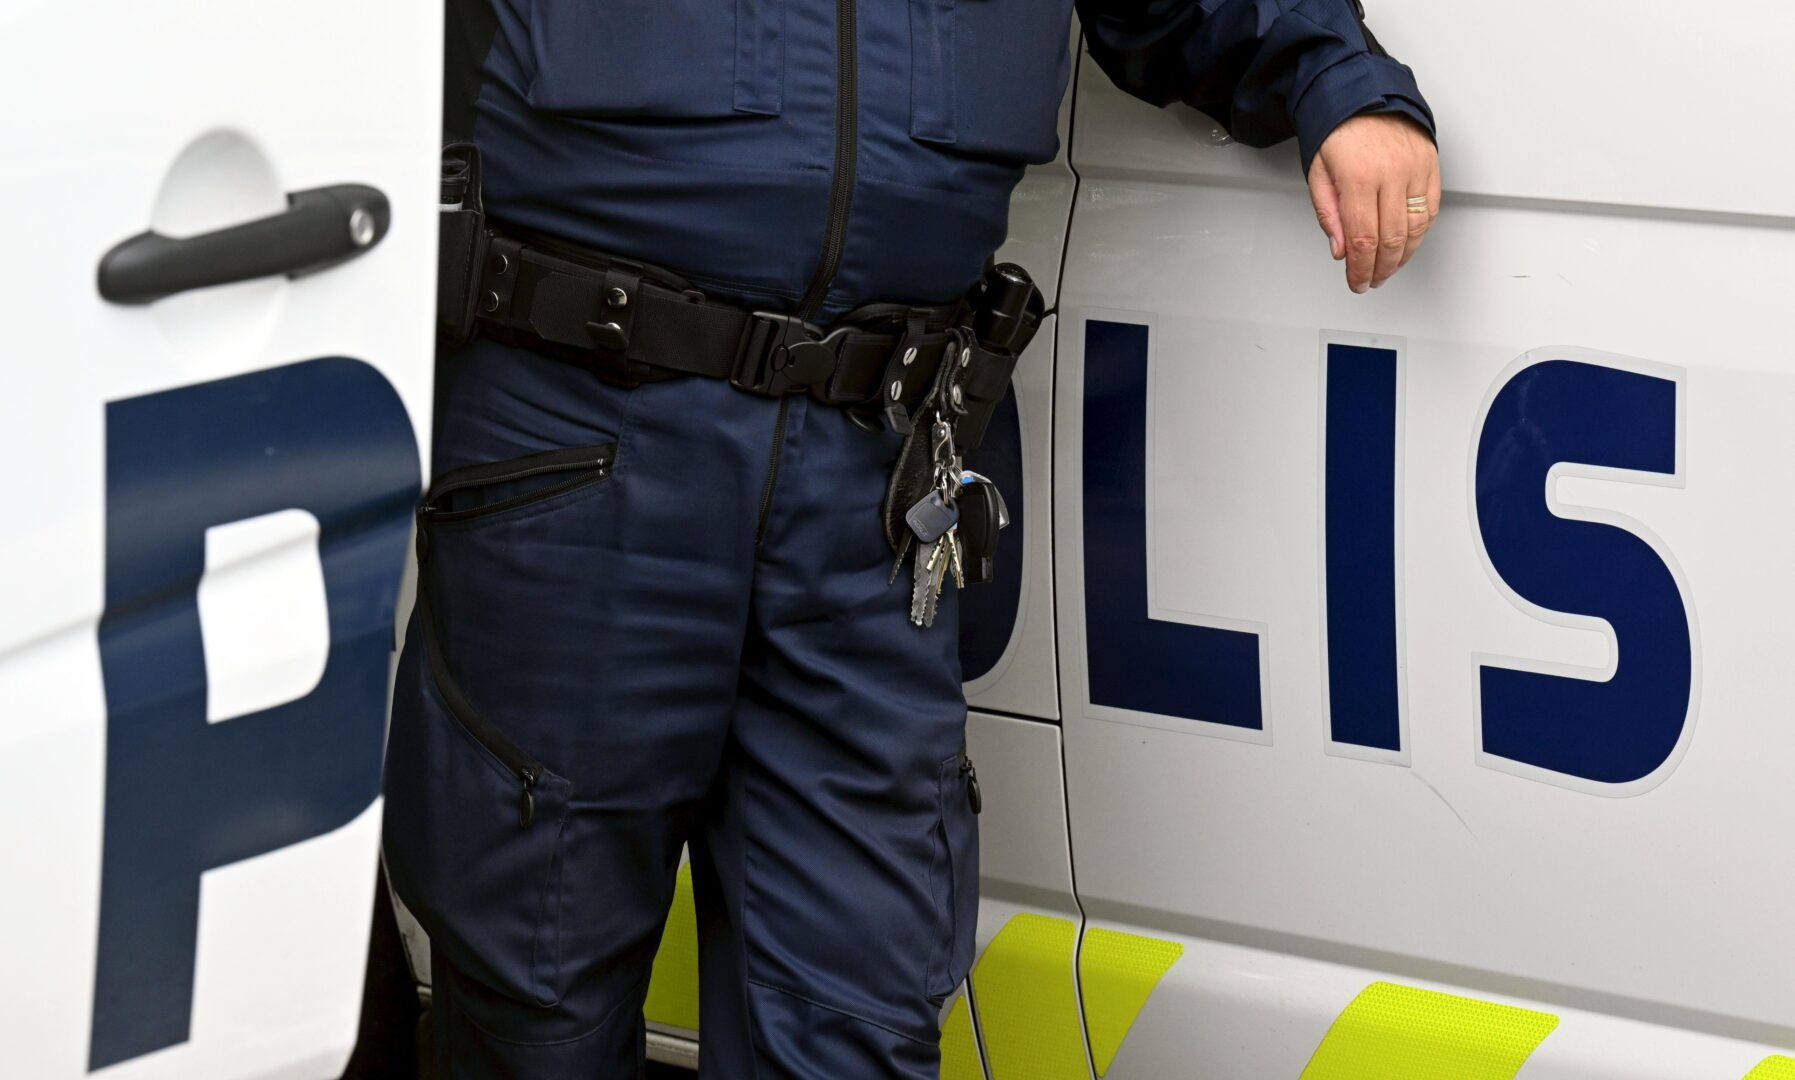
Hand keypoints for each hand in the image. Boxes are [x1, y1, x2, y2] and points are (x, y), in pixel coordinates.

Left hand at [1307, 113, 1440, 293]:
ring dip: (1402, 256)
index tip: (1357, 282)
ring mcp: (1415, 169)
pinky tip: (1407, 244)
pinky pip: (1430, 209)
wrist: (1365, 93)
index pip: (1363, 240)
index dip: (1361, 269)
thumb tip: (1340, 250)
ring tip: (1388, 268)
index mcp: (1359, 177)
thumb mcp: (1318, 173)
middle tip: (1371, 280)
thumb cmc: (1339, 131)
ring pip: (1416, 228)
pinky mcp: (1430, 165)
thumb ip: (1328, 214)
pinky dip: (1420, 233)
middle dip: (1380, 269)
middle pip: (1391, 239)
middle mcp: (1391, 174)